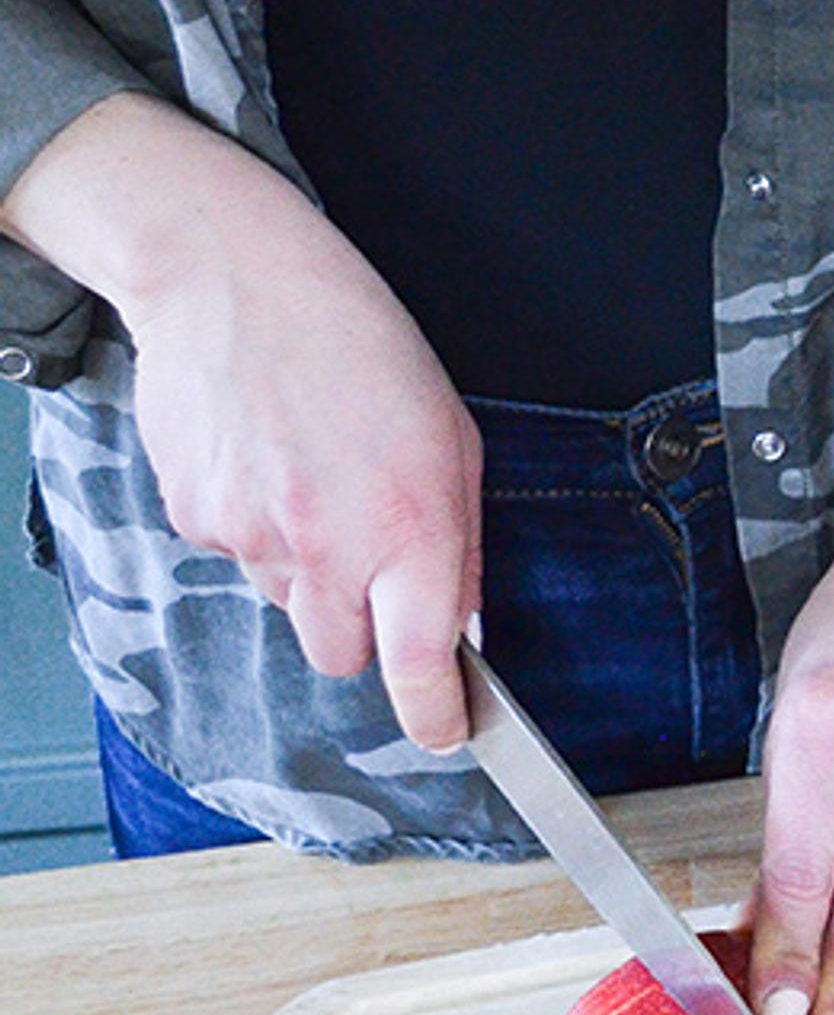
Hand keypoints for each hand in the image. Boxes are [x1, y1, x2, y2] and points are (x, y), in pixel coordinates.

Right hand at [17, 99, 479, 748]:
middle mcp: (327, 544)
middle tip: (371, 564)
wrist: (235, 280)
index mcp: (411, 527)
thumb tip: (457, 622)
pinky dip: (255, 526)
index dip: (434, 715)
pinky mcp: (194, 515)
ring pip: (286, 603)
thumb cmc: (361, 347)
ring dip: (307, 569)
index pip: (418, 663)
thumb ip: (458, 543)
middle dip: (363, 631)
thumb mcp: (453, 440)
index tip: (447, 735)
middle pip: (341, 655)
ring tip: (316, 479)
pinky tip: (268, 461)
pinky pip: (235, 555)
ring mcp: (251, 534)